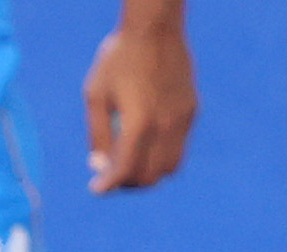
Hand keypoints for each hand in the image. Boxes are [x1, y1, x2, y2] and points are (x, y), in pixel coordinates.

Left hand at [83, 13, 193, 191]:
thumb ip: (98, 135)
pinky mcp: (191, 110)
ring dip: (148, 172)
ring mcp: (182, 118)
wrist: (154, 28)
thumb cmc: (118, 60)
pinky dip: (161, 154)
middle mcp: (165, 124)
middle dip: (127, 182)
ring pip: (170, 167)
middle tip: (111, 174)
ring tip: (129, 162)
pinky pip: (179, 146)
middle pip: (150, 177)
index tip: (96, 188)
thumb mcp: (95, 96)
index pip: (126, 171)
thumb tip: (99, 166)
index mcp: (138, 122)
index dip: (108, 185)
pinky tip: (145, 141)